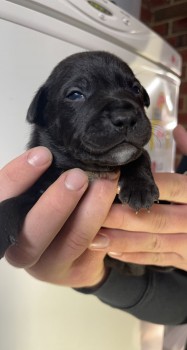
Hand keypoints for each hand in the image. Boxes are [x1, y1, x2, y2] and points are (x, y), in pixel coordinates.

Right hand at [4, 148, 118, 286]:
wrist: (64, 258)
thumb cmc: (46, 218)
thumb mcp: (35, 199)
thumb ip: (40, 184)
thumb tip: (59, 151)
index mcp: (5, 225)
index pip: (2, 200)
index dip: (19, 178)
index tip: (42, 154)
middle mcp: (19, 250)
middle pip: (32, 232)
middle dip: (57, 203)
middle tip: (78, 177)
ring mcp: (46, 266)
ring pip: (71, 240)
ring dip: (91, 210)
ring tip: (105, 182)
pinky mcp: (72, 272)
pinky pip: (93, 246)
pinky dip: (104, 220)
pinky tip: (113, 200)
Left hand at [90, 125, 186, 271]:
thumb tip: (177, 129)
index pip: (175, 187)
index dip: (148, 185)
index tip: (119, 182)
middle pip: (157, 218)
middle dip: (124, 218)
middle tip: (96, 215)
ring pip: (154, 242)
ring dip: (123, 241)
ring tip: (94, 237)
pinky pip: (159, 259)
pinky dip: (136, 257)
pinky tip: (113, 252)